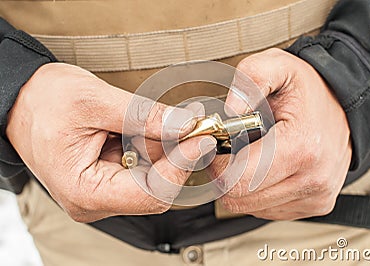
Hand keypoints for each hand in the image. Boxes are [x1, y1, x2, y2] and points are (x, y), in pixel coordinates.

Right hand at [6, 63, 215, 221]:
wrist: (21, 100)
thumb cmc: (43, 101)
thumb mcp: (95, 101)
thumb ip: (144, 116)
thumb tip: (185, 124)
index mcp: (85, 191)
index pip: (150, 193)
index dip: (181, 166)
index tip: (201, 138)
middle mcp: (95, 200)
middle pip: (156, 187)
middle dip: (178, 154)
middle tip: (195, 123)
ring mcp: (102, 191)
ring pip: (153, 176)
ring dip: (168, 147)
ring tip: (175, 119)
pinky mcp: (107, 178)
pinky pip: (142, 167)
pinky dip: (154, 146)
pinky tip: (157, 126)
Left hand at [210, 48, 351, 219]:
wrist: (346, 105)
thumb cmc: (310, 90)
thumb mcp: (279, 65)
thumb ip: (250, 78)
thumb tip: (229, 110)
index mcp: (301, 147)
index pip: (236, 180)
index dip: (216, 164)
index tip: (218, 146)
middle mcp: (312, 179)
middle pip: (239, 199)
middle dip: (225, 175)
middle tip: (231, 150)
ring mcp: (315, 196)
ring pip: (250, 208)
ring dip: (241, 185)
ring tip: (251, 156)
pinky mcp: (315, 205)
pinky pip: (266, 210)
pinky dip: (257, 192)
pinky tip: (266, 169)